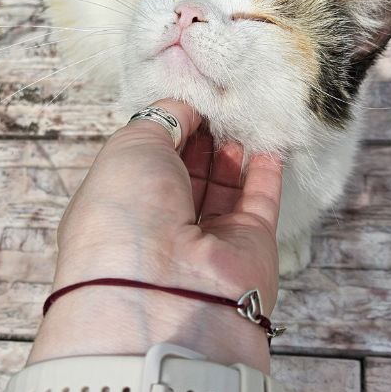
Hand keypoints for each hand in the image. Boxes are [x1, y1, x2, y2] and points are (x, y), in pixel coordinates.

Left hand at [30, 99, 282, 368]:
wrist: (163, 290)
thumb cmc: (127, 213)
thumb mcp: (129, 147)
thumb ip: (161, 119)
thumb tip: (187, 108)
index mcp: (120, 207)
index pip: (147, 163)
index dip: (169, 131)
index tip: (189, 101)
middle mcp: (160, 228)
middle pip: (187, 175)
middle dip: (202, 139)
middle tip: (220, 104)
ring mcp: (206, 240)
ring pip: (224, 188)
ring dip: (233, 152)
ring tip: (243, 115)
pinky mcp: (249, 248)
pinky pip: (261, 202)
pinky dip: (267, 172)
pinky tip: (270, 144)